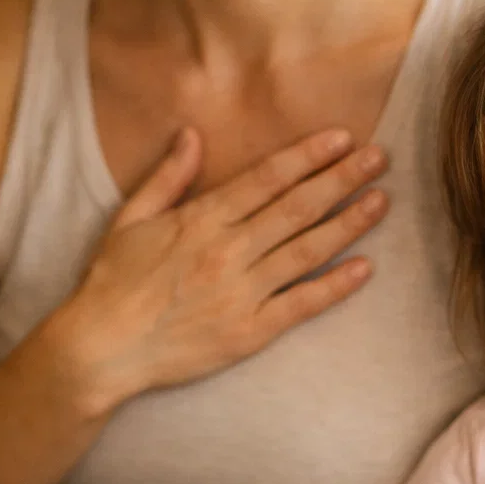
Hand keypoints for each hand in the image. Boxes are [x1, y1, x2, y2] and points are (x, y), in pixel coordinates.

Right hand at [51, 126, 387, 413]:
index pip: (267, 179)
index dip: (308, 156)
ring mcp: (242, 292)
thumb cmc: (113, 282)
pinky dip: (336, 287)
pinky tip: (366, 268)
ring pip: (308, 251)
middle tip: (379, 158)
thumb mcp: (131, 219)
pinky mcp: (250, 331)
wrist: (103, 348)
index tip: (342, 138)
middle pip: (297, 208)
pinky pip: (302, 304)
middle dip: (342, 179)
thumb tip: (193, 135)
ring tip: (382, 202)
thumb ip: (168, 177)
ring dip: (349, 224)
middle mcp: (228, 251)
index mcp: (202, 219)